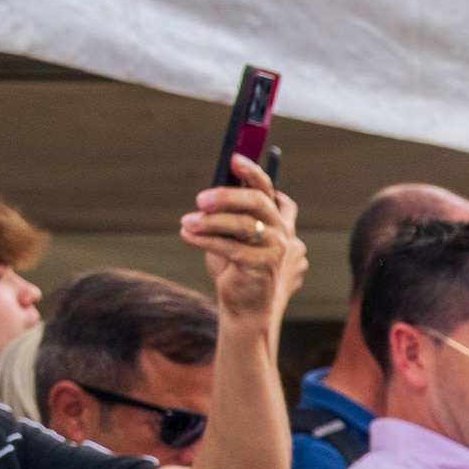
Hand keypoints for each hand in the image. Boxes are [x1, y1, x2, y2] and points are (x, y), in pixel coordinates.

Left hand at [177, 178, 304, 330]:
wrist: (247, 308)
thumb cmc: (237, 268)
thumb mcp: (232, 235)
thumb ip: (229, 213)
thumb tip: (212, 191)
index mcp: (277, 222)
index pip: (269, 191)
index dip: (253, 173)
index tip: (233, 159)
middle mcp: (282, 233)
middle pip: (258, 202)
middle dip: (228, 195)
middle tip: (201, 198)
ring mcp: (276, 250)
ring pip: (243, 224)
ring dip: (210, 221)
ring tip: (187, 221)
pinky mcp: (262, 267)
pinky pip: (231, 247)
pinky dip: (205, 240)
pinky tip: (188, 235)